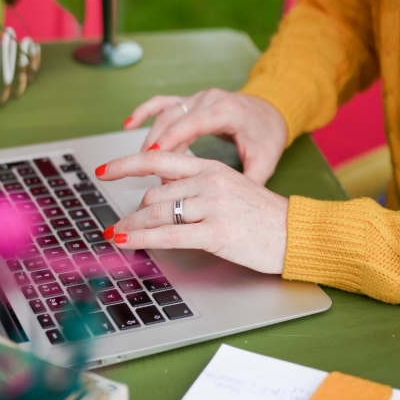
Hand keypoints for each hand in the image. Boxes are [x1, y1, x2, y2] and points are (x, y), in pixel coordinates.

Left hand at [95, 151, 288, 273]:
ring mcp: (212, 207)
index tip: (103, 170)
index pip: (158, 159)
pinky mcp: (216, 233)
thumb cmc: (263, 215)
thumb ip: (195, 183)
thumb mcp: (229, 186)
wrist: (296, 233)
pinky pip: (168, 235)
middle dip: (134, 211)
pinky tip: (126, 240)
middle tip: (123, 224)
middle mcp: (209, 182)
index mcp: (210, 168)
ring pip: (157, 213)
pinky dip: (141, 238)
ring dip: (132, 226)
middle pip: (154, 193)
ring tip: (117, 234)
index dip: (125, 164)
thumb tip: (159, 187)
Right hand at [124, 88, 287, 185]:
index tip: (153, 157)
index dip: (171, 139)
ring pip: (165, 115)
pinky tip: (129, 126)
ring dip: (149, 140)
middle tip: (139, 174)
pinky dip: (144, 113)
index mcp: (227, 111)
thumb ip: (248, 181)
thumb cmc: (268, 134)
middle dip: (154, 146)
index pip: (193, 123)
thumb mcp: (265, 160)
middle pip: (173, 120)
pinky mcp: (190, 102)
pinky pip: (162, 104)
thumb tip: (231, 207)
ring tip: (136, 167)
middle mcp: (209, 100)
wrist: (272, 111)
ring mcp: (197, 99)